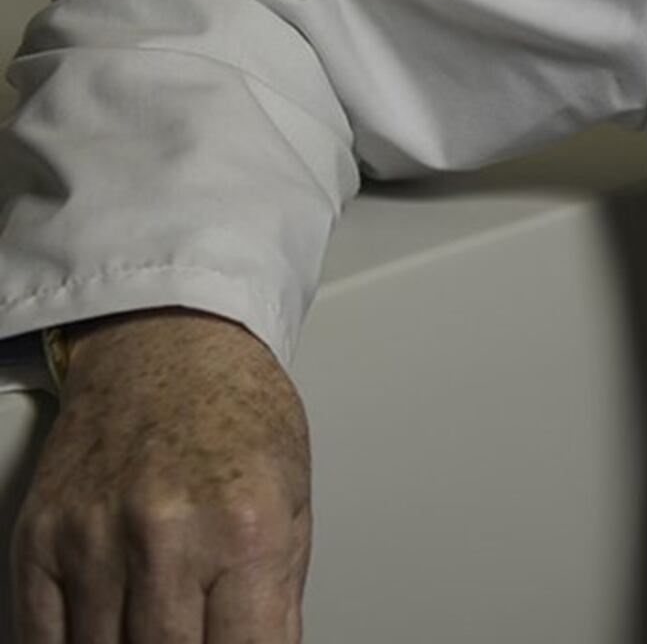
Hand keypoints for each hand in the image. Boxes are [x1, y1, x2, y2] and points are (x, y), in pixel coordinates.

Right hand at [12, 312, 309, 643]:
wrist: (168, 345)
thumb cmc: (239, 415)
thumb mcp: (294, 504)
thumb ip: (274, 596)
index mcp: (247, 529)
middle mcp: (166, 536)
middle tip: (197, 642)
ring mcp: (93, 540)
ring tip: (155, 634)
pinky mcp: (39, 540)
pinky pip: (39, 638)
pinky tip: (104, 640)